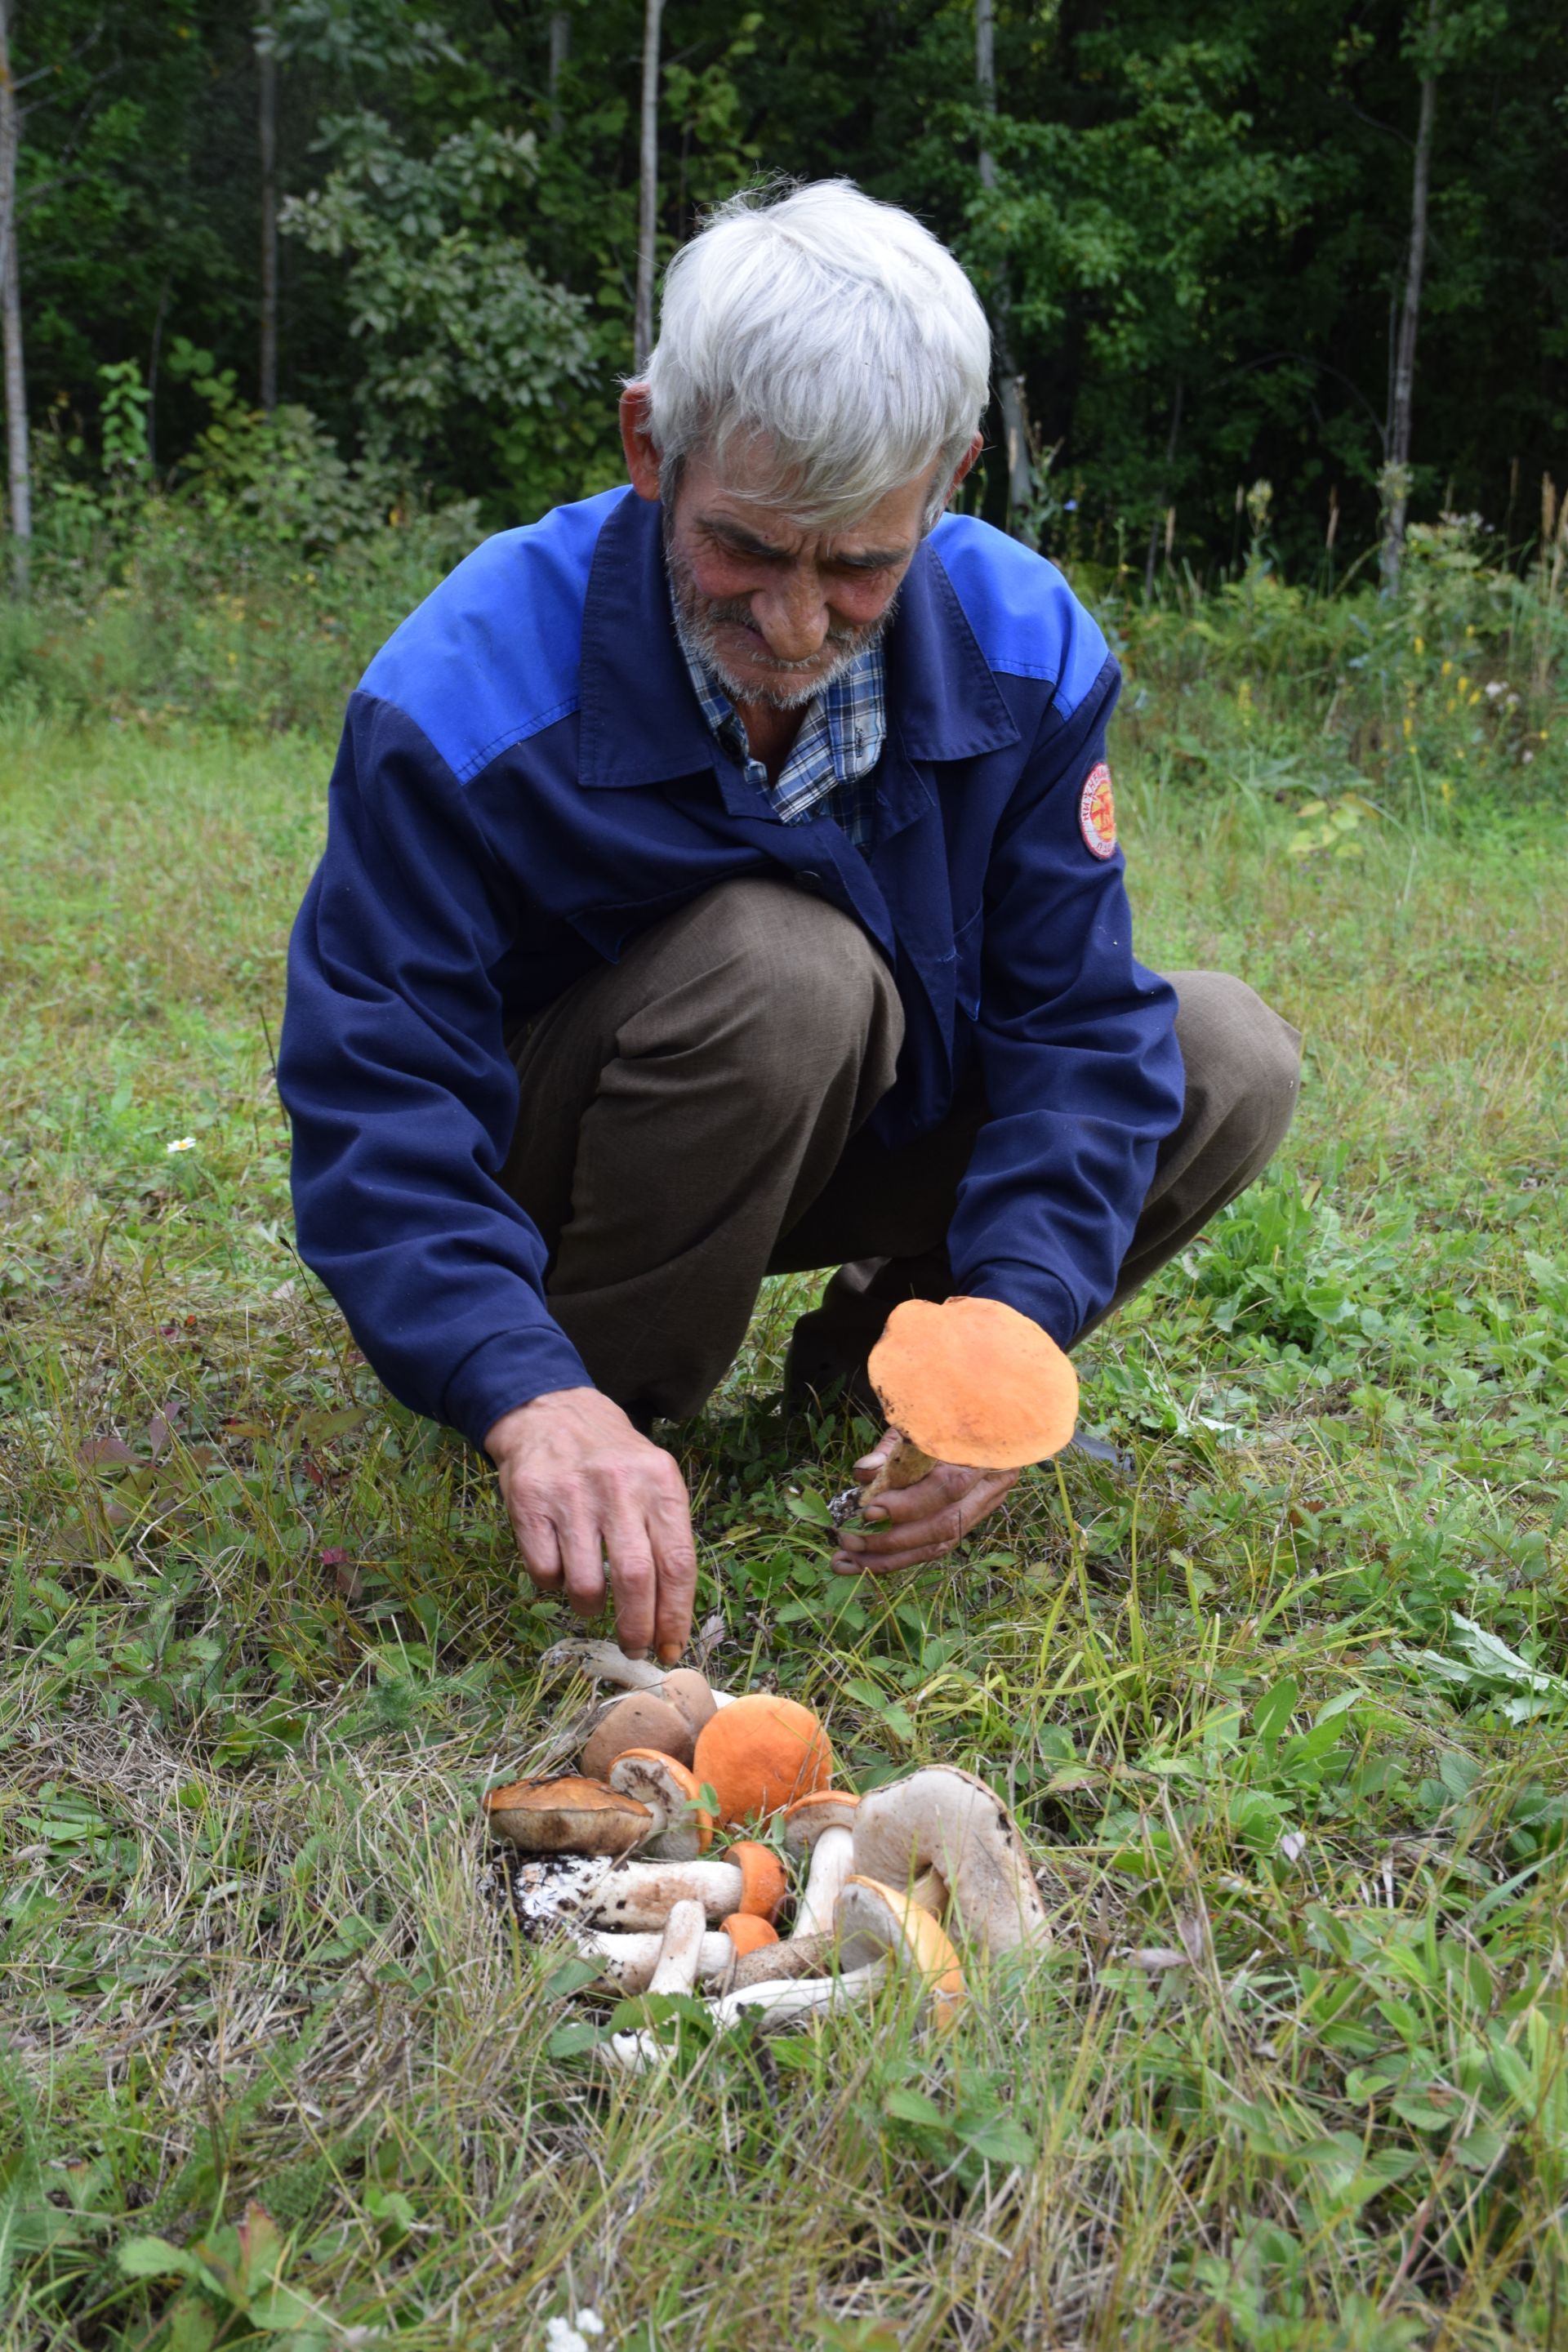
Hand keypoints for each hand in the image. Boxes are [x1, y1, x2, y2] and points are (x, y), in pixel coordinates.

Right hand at [484, 1388, 697, 1660]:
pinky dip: (555, 1585)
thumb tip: (672, 1616)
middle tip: (634, 1648)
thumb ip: (665, 1535)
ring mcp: (572, 1496)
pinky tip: (561, 1566)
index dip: (676, 1616)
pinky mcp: (530, 1504)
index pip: (677, 1564)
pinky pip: (545, 1573)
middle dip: (636, 1629)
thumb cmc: (611, 1458)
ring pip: (585, 1585)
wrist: (550, 1412)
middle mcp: (618, 1487)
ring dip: (591, 1609)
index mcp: (659, 1483)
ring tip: (593, 1601)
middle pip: (635, 1581)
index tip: (671, 1648)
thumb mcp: (653, 1478)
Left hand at [829, 1426, 1017, 1575]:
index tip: (869, 1509)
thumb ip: (890, 1450)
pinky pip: (937, 1547)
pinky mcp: (971, 1521)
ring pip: (940, 1544)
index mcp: (982, 1450)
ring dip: (890, 1557)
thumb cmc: (944, 1417)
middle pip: (945, 1525)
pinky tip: (866, 1562)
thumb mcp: (918, 1423)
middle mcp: (992, 1484)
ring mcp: (984, 1505)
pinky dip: (899, 1556)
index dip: (909, 1504)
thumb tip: (862, 1473)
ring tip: (847, 1560)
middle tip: (849, 1538)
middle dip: (892, 1539)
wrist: (984, 1414)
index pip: (950, 1486)